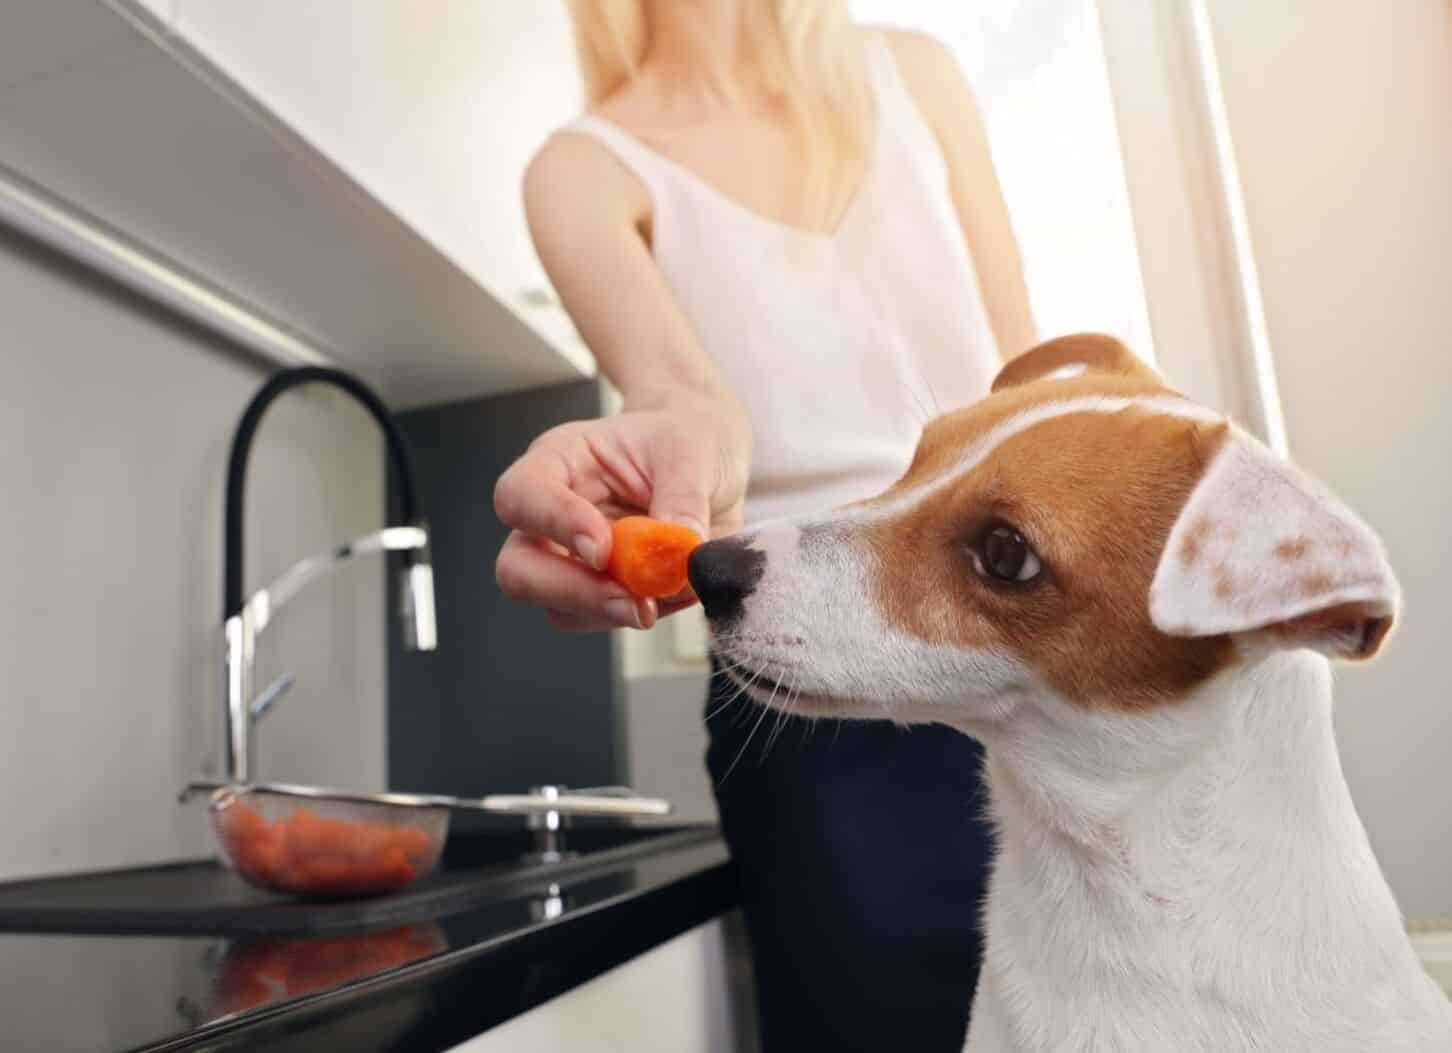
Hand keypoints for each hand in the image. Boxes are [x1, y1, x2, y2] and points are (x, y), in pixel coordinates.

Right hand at [494, 393, 748, 631]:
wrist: (713, 470)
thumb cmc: (685, 445)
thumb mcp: (692, 453)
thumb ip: (683, 501)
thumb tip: (678, 553)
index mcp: (559, 461)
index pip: (520, 495)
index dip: (554, 525)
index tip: (603, 550)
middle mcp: (551, 516)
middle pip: (518, 569)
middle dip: (575, 592)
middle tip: (634, 599)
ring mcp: (571, 561)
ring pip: (557, 608)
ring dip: (613, 610)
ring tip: (671, 587)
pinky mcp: (599, 592)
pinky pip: (600, 620)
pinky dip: (640, 614)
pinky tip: (676, 590)